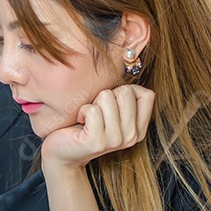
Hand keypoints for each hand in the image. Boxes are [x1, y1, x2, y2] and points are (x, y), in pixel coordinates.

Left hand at [40, 84, 154, 173]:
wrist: (62, 152)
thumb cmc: (85, 125)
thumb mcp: (111, 110)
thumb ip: (125, 96)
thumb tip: (133, 58)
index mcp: (139, 129)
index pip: (147, 94)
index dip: (126, 91)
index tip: (112, 104)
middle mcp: (132, 137)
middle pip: (125, 91)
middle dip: (106, 95)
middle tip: (97, 113)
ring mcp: (115, 141)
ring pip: (107, 97)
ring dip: (92, 103)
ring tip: (87, 119)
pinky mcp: (97, 142)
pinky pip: (93, 110)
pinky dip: (83, 111)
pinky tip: (80, 123)